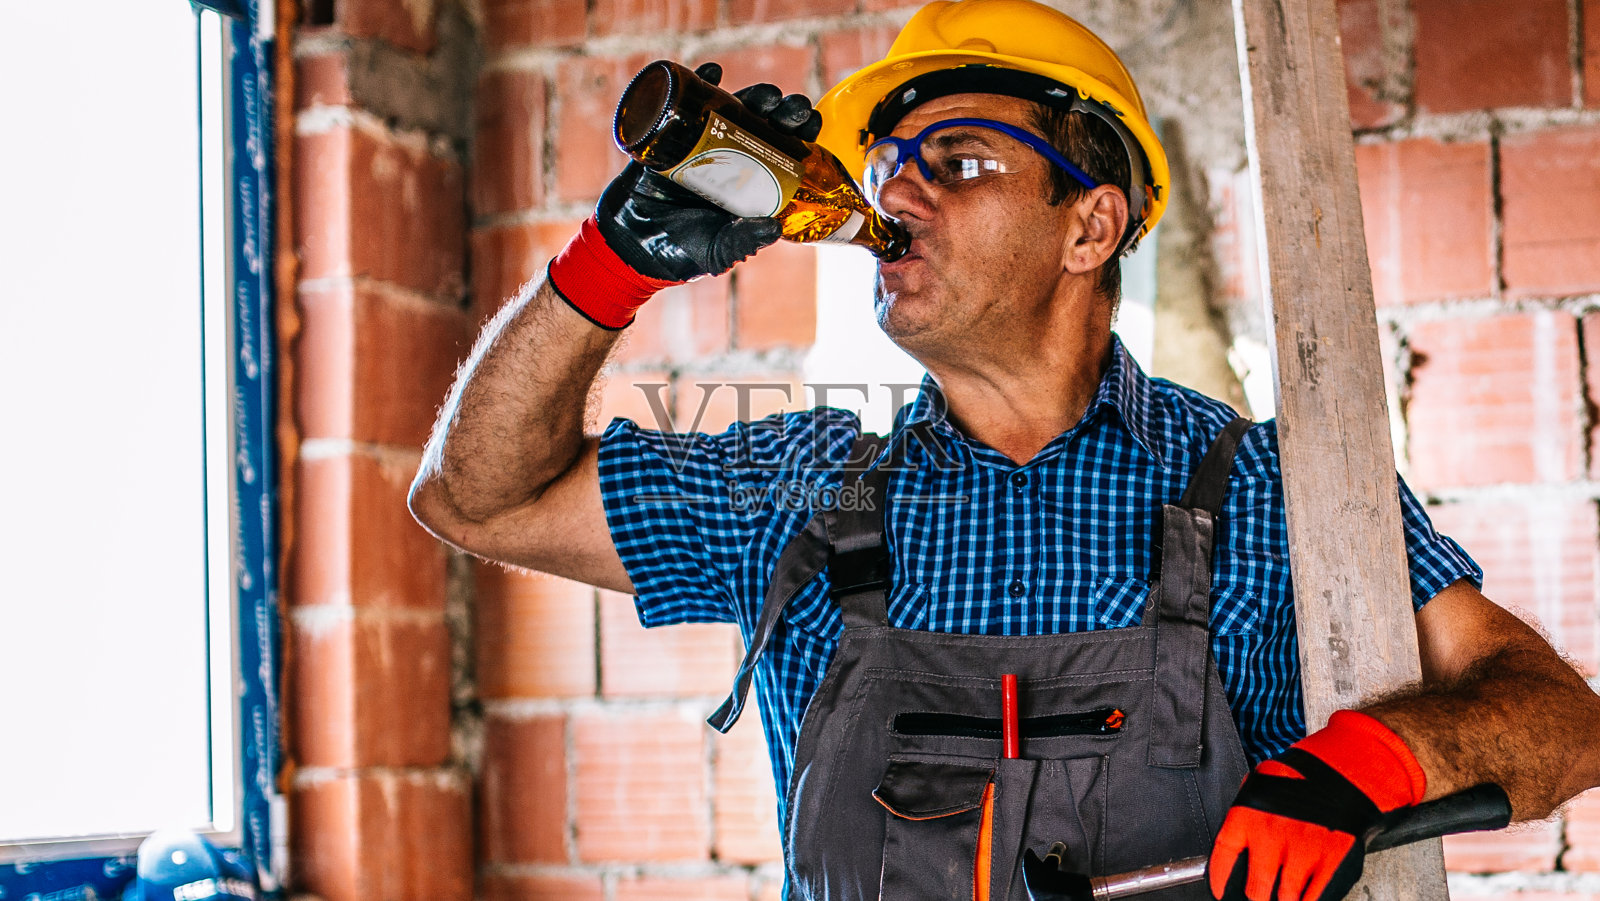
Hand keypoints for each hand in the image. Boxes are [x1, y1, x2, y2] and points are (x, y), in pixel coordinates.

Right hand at [594, 63, 822, 281]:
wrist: (629, 245)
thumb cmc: (681, 251)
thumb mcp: (718, 251)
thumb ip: (743, 242)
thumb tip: (774, 227)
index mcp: (752, 184)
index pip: (785, 152)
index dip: (801, 135)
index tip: (811, 125)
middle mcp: (732, 159)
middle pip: (765, 125)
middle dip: (783, 111)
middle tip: (791, 109)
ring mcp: (702, 144)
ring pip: (734, 109)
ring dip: (753, 96)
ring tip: (766, 95)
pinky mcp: (672, 136)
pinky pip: (686, 102)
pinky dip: (699, 82)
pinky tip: (712, 72)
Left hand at [1208, 711, 1426, 900]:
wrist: (1347, 769)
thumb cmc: (1302, 776)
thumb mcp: (1259, 784)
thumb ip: (1244, 815)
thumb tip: (1235, 844)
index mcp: (1246, 815)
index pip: (1223, 860)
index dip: (1220, 881)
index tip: (1222, 890)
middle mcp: (1271, 837)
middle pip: (1255, 890)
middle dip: (1256, 895)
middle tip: (1258, 893)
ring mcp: (1303, 853)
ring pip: (1286, 899)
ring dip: (1284, 899)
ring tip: (1283, 893)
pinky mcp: (1332, 863)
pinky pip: (1315, 897)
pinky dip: (1308, 899)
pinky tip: (1304, 894)